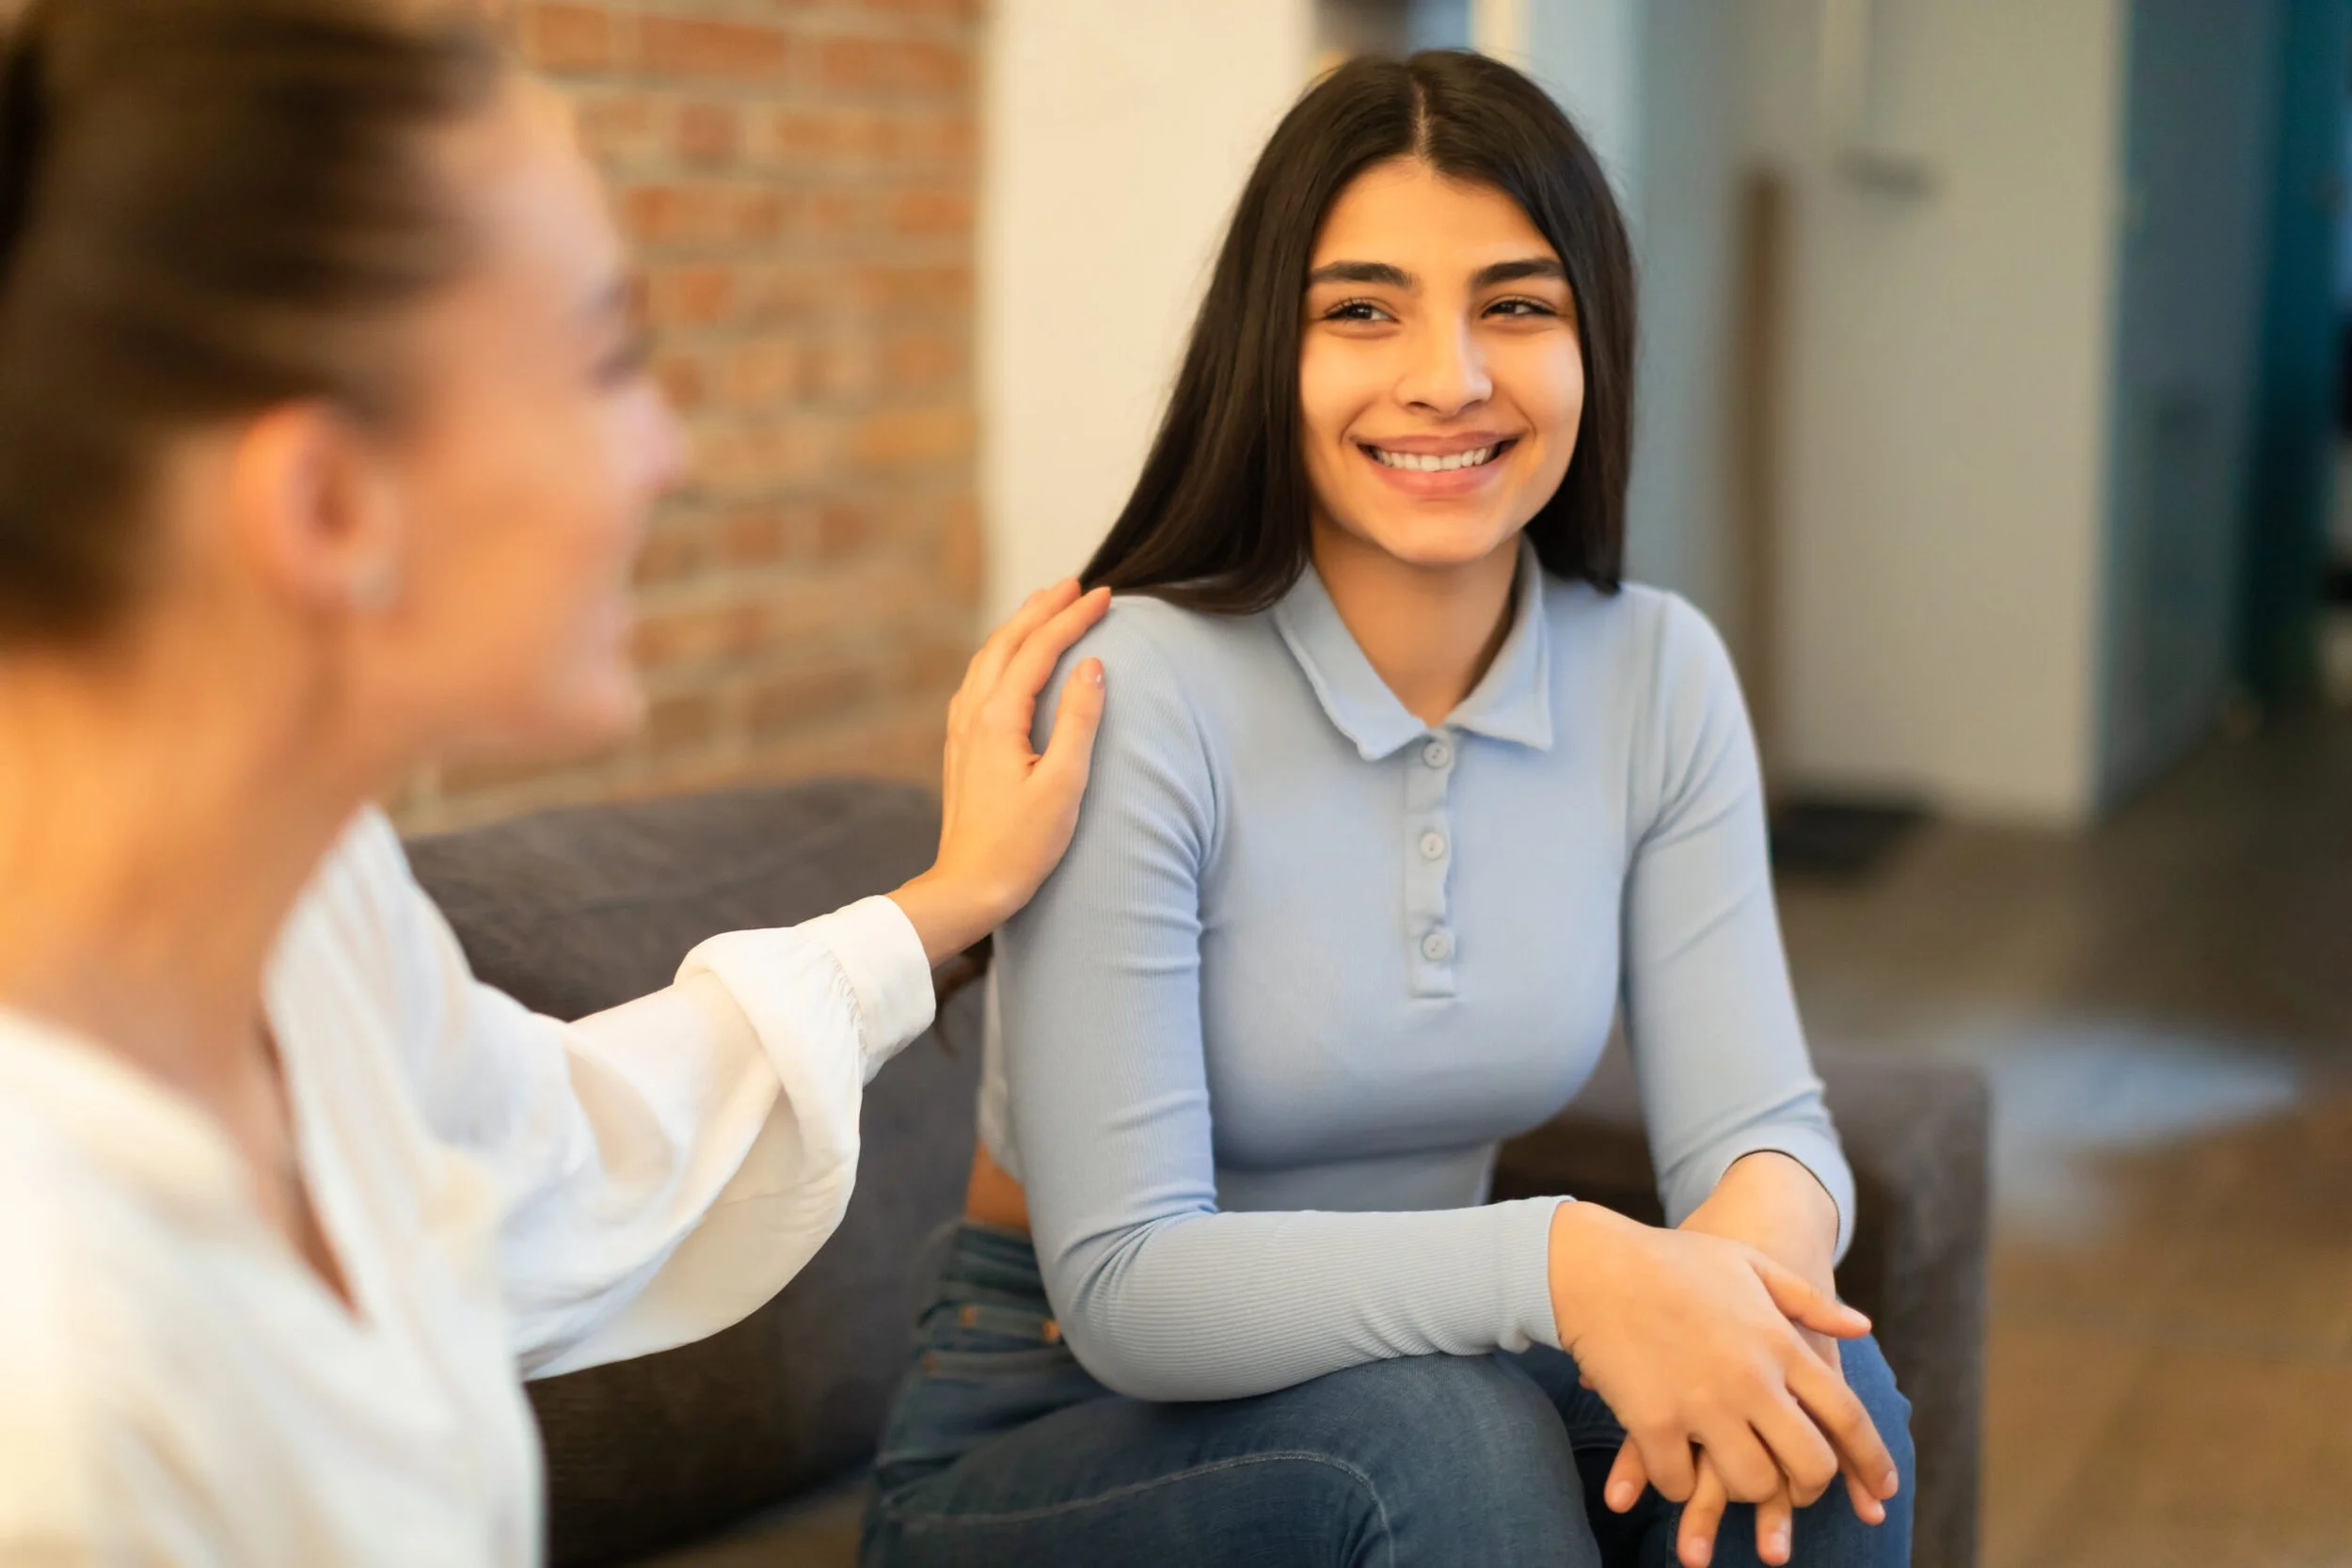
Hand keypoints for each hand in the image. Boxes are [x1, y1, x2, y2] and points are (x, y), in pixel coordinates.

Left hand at [889, 580, 1110, 965]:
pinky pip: (978, 682)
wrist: (969, 888)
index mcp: (998, 719)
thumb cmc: (1021, 846)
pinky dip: (1000, 655)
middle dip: (1042, 608)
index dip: (1073, 618)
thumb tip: (1093, 665)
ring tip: (1044, 606)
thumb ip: (1079, 720)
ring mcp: (962, 731)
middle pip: (1007, 642)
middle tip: (1075, 583)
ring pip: (987, 658)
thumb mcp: (1064, 784)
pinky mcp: (961, 749)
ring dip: (1018, 627)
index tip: (1105, 594)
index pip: (1039, 649)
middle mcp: (973, 715)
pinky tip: (1007, 661)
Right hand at [1594, 1154, 1894, 1565]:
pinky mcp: (1652, 1420)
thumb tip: (1862, 1326)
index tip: (1882, 1493)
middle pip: (1809, 1465)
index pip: (1847, 1416)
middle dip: (1806, 1488)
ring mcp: (1701, 1403)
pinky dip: (1679, 1486)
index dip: (1872, 1461)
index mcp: (1780, 1342)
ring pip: (1750, 1485)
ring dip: (1744, 1491)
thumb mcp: (1749, 1265)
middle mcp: (1750, 1378)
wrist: (1595, 1264)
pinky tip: (1672, 1468)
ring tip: (1726, 1473)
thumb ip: (1809, 1301)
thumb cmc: (1672, 1260)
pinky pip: (1679, 1483)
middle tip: (1787, 1488)